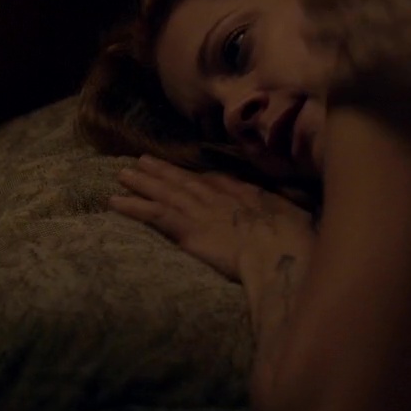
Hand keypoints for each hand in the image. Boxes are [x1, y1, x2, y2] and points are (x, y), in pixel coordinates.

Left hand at [110, 155, 314, 281]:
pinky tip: (113, 201)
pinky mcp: (185, 227)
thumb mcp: (296, 215)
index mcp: (245, 192)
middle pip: (184, 180)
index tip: (183, 170)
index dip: (196, 176)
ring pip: (164, 192)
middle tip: (142, 160)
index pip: (215, 181)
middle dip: (163, 171)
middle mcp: (218, 195)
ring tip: (123, 173)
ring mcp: (199, 209)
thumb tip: (291, 211)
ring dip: (143, 182)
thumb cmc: (294, 238)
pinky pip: (152, 214)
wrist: (278, 250)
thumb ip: (286, 210)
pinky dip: (132, 206)